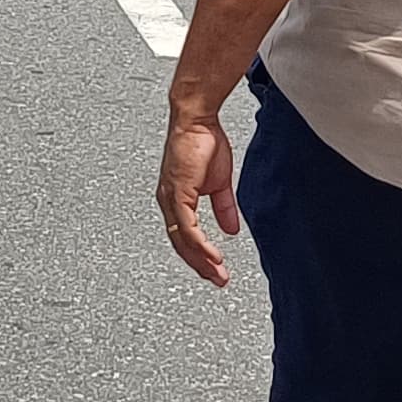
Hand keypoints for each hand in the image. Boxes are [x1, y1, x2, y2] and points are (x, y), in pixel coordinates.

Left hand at [157, 113, 244, 286]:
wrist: (198, 120)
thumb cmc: (204, 143)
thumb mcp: (219, 184)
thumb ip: (224, 208)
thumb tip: (231, 230)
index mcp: (178, 200)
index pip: (186, 237)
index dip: (200, 256)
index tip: (216, 270)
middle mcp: (169, 202)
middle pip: (182, 245)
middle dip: (201, 266)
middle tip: (219, 281)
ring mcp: (171, 198)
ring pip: (183, 240)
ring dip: (202, 260)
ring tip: (217, 274)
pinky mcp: (178, 192)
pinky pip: (188, 226)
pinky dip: (200, 244)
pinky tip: (212, 256)